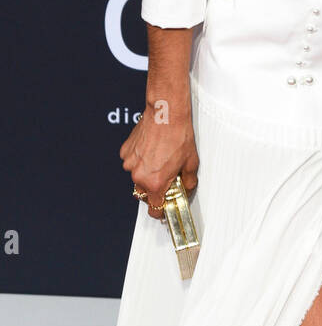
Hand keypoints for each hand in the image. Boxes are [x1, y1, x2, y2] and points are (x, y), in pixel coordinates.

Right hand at [120, 101, 198, 219]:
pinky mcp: (126, 152)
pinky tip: (152, 149)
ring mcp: (130, 163)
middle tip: (167, 177)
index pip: (154, 209)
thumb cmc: (178, 134)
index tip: (165, 209)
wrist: (166, 113)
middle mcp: (139, 176)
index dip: (161, 211)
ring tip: (160, 158)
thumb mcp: (191, 162)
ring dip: (147, 173)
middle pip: (145, 193)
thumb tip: (187, 188)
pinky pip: (133, 162)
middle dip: (155, 189)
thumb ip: (188, 181)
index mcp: (155, 183)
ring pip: (138, 177)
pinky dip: (141, 160)